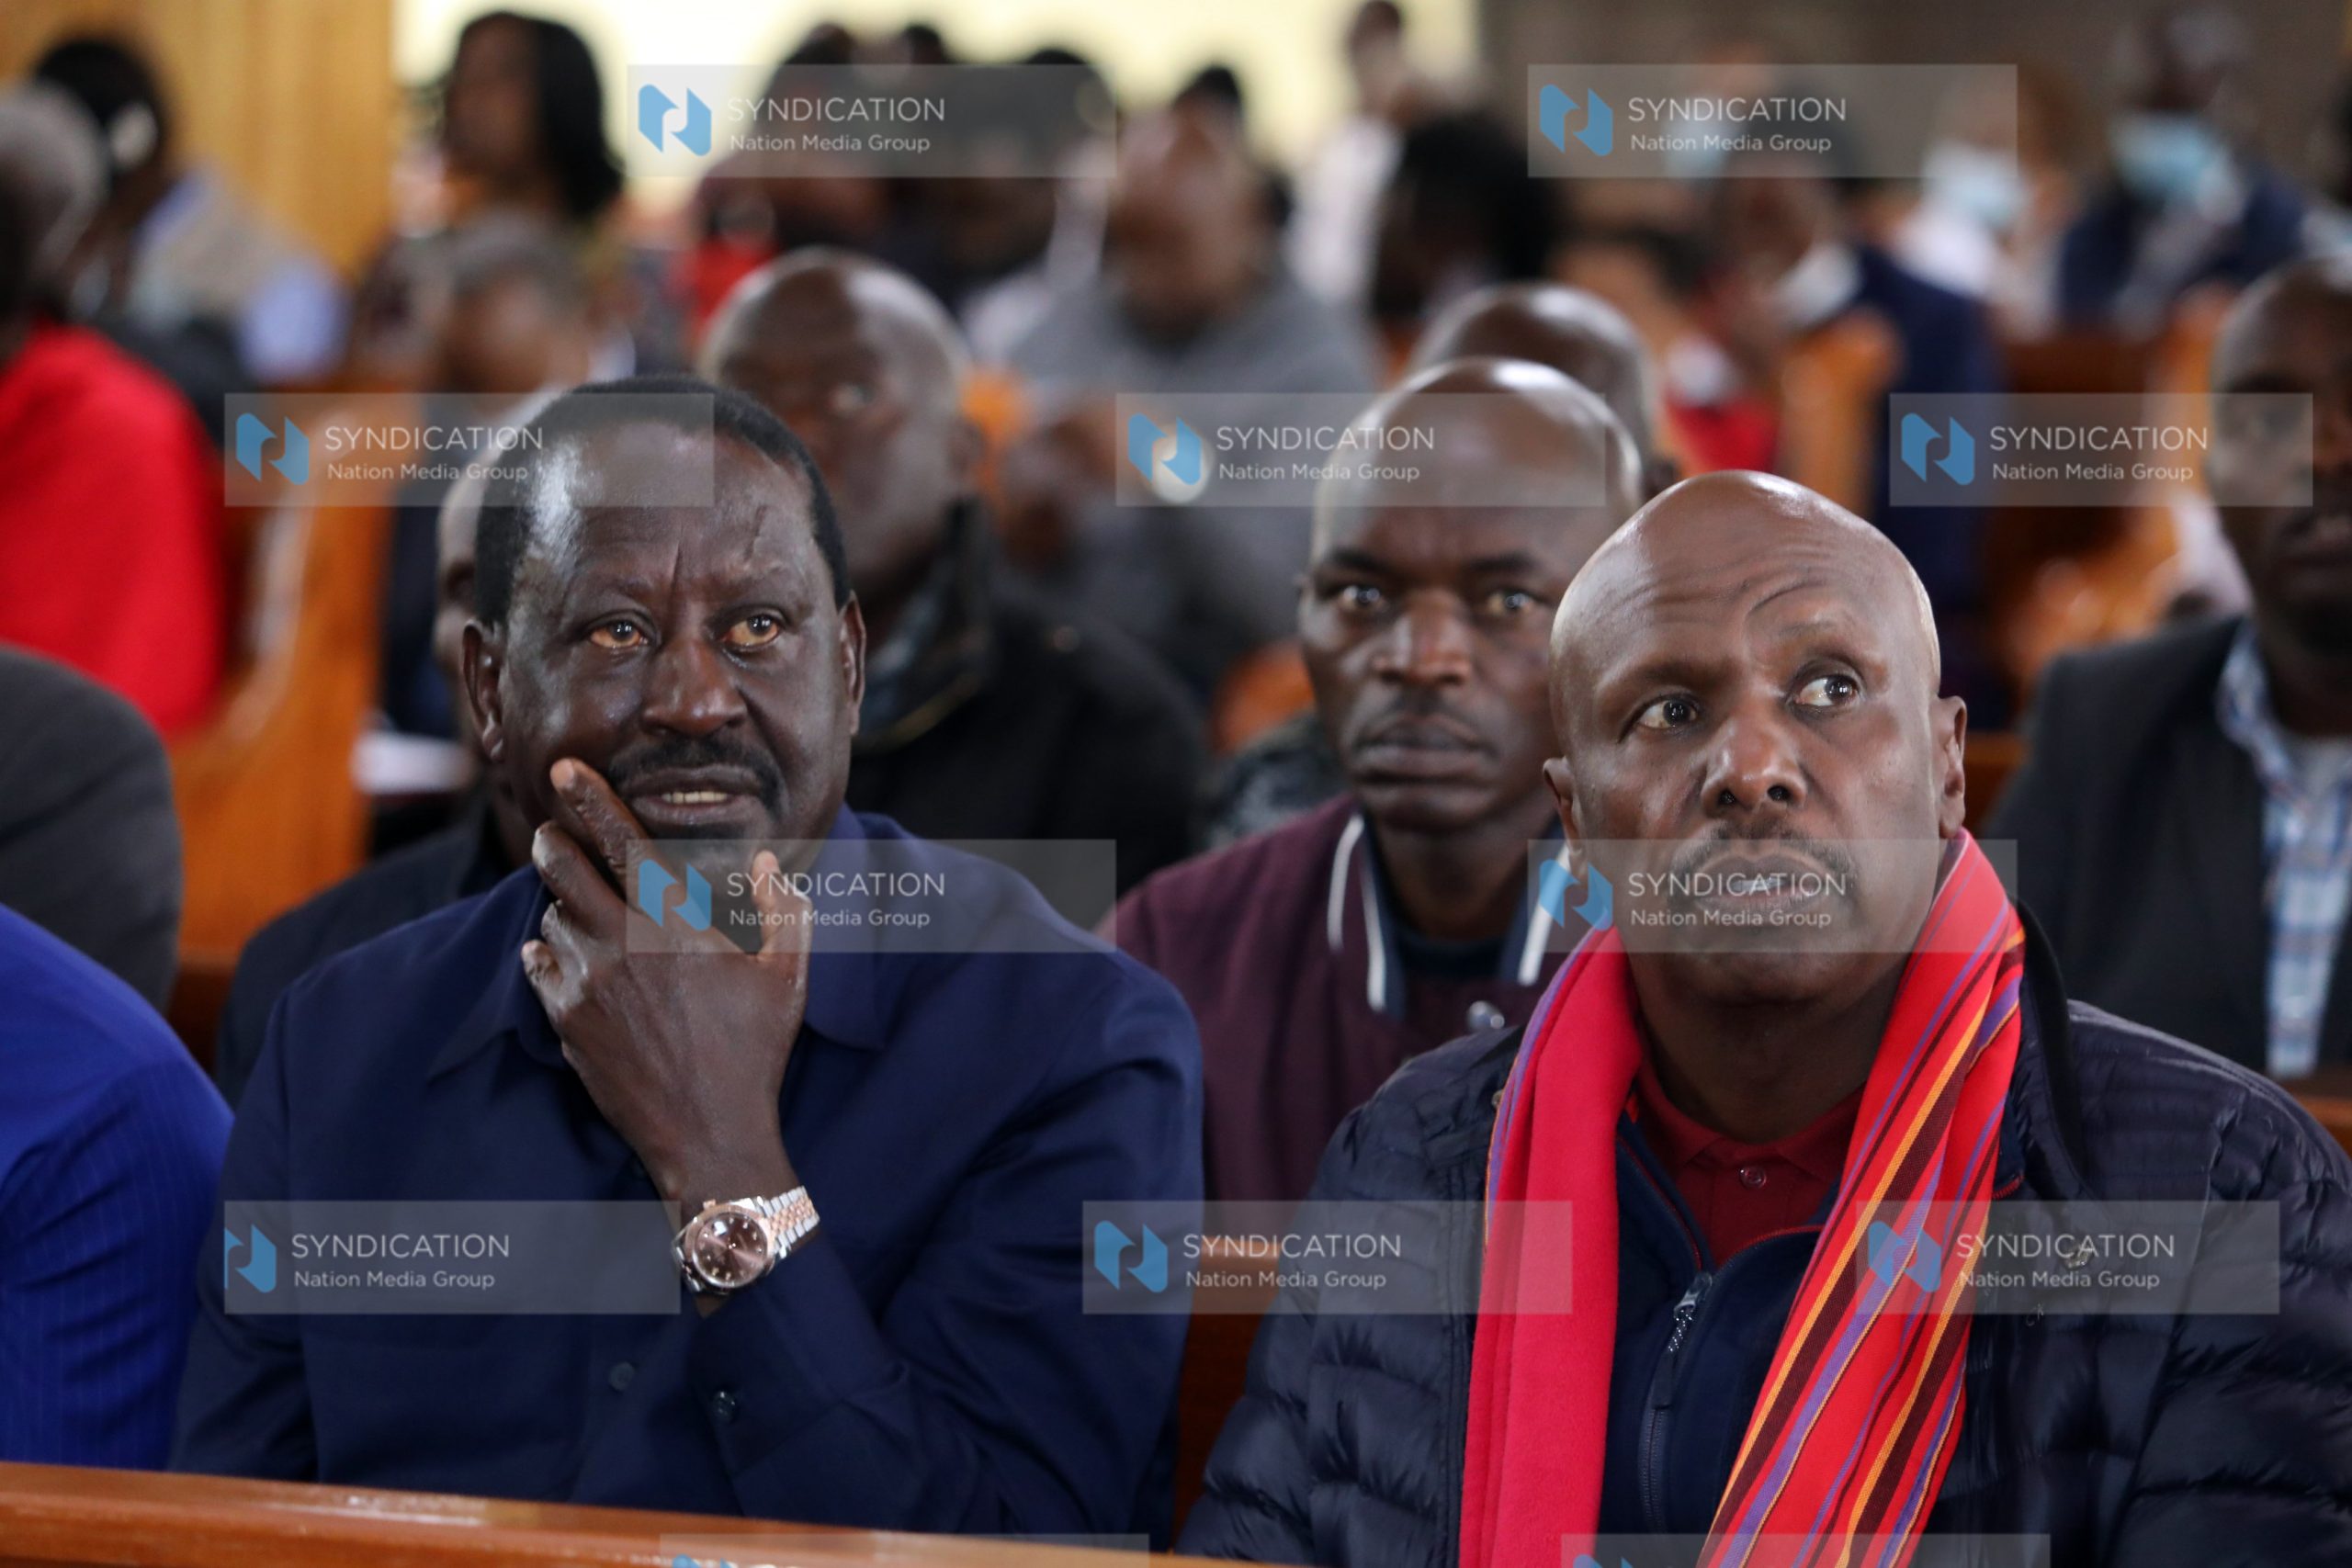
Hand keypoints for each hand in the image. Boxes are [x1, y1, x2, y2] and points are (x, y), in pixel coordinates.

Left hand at [520, 759, 813, 1216]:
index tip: (564, 768)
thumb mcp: (788, 978)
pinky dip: (547, 952)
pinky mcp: (565, 1022)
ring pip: (551, 918)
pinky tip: (566, 956)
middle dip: (552, 840)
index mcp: (675, 924)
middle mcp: (621, 946)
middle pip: (561, 868)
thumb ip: (783, 909)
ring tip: (583, 910)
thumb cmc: (755, 1053)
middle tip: (553, 831)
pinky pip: (539, 966)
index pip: (621, 842)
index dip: (589, 798)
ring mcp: (586, 985)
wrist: (708, 1134)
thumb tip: (767, 864)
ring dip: (562, 905)